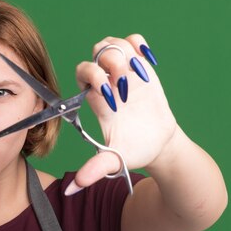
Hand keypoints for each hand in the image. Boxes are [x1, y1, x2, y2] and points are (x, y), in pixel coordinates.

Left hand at [70, 34, 177, 190]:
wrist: (159, 145)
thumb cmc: (134, 152)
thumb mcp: (114, 161)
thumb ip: (93, 170)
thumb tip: (70, 189)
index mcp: (97, 100)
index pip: (82, 73)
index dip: (94, 77)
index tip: (111, 95)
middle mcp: (108, 83)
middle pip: (96, 52)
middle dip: (110, 62)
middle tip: (124, 83)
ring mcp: (125, 73)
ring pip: (113, 44)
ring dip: (125, 53)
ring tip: (138, 75)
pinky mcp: (142, 68)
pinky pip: (134, 41)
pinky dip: (139, 45)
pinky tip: (147, 63)